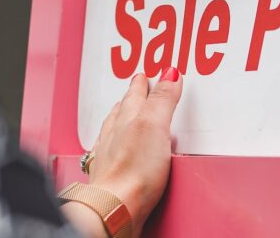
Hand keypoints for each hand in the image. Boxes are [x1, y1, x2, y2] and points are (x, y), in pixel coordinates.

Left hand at [78, 68, 182, 234]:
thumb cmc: (132, 170)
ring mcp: (109, 157)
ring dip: (120, 118)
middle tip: (136, 87)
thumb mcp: (154, 126)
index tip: (145, 75)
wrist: (116, 206)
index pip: (135, 95)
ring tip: (125, 111)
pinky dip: (114, 145)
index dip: (143, 84)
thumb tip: (169, 74)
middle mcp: (114, 135)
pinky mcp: (111, 177)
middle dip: (131, 97)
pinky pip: (109, 152)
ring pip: (113, 129)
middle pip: (122, 110)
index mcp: (126, 119)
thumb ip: (163, 100)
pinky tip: (118, 150)